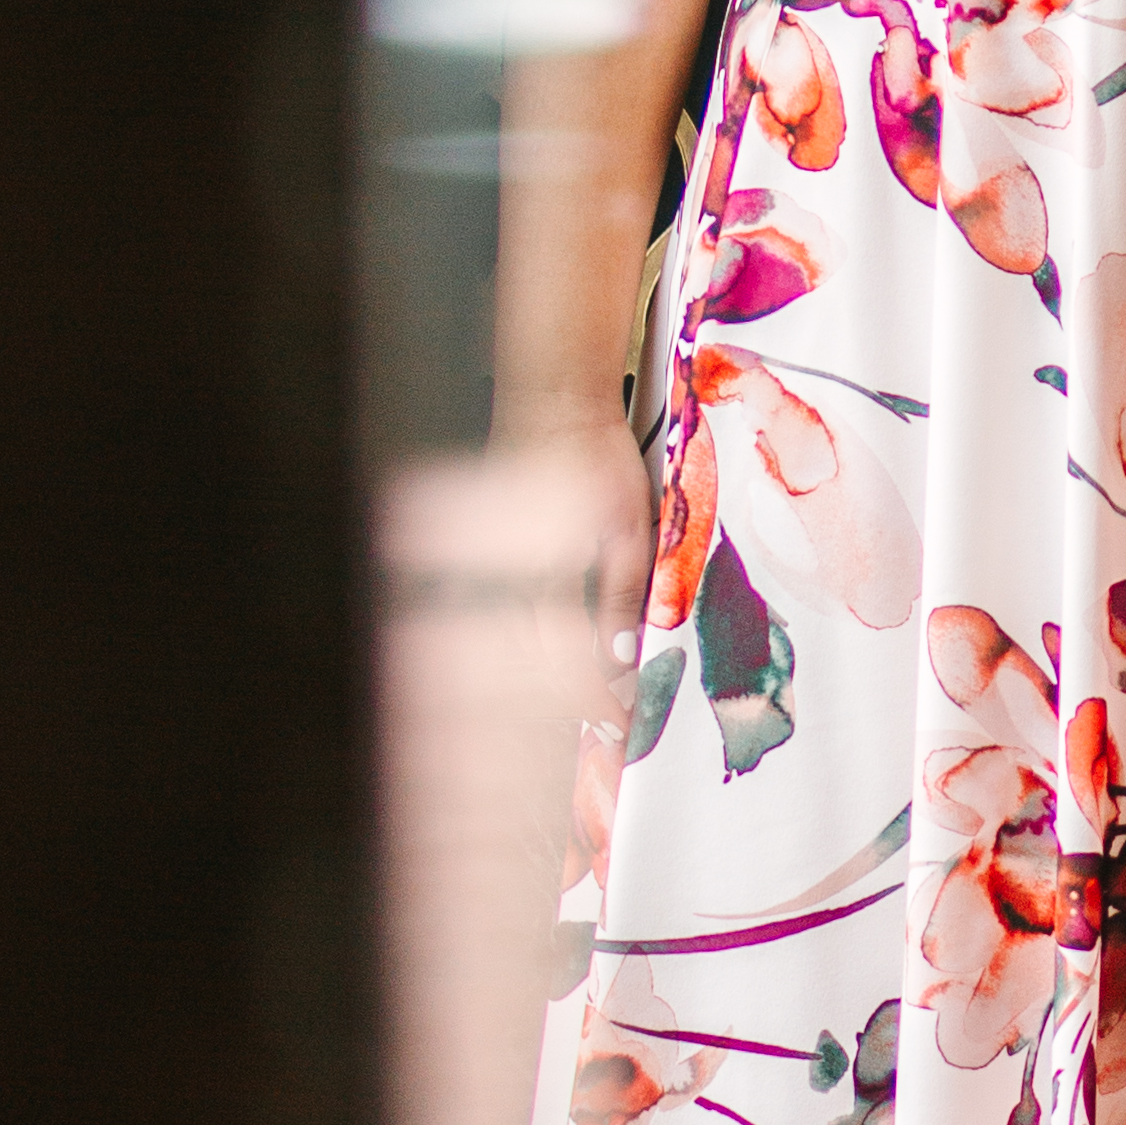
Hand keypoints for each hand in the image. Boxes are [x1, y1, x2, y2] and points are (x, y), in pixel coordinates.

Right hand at [499, 395, 664, 716]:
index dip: (596, 701)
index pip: (565, 667)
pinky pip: (522, 618)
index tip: (623, 722)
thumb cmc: (592, 456)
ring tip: (597, 699)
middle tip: (614, 724)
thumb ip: (619, 595)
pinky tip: (573, 653)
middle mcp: (511, 582)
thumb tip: (622, 658)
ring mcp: (501, 569)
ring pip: (527, 646)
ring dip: (559, 678)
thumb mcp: (624, 528)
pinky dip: (547, 646)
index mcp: (544, 578)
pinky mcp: (505, 557)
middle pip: (538, 667)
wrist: (555, 400)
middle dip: (575, 700)